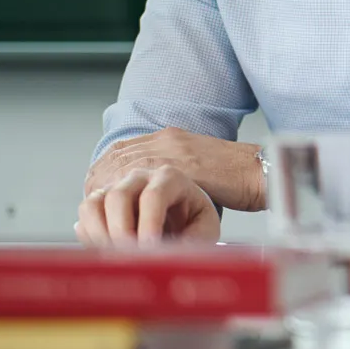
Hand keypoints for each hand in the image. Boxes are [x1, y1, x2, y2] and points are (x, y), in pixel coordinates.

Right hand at [77, 165, 222, 246]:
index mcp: (170, 178)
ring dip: (100, 234)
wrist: (179, 215)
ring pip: (93, 203)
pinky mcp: (100, 202)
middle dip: (121, 231)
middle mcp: (139, 177)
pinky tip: (106, 253)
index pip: (153, 196)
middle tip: (129, 257)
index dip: (149, 224)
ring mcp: (116, 187)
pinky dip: (90, 236)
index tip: (149, 250)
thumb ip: (195, 238)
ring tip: (115, 257)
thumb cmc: (193, 220)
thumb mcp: (205, 227)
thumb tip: (170, 255)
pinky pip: (85, 216)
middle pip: (118, 196)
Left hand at [88, 127, 264, 211]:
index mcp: (171, 137)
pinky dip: (128, 195)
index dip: (104, 167)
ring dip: (108, 188)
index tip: (94, 186)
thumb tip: (153, 193)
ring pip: (125, 165)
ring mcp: (174, 151)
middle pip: (118, 155)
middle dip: (98, 178)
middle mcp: (167, 140)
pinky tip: (120, 211)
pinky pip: (143, 180)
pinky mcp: (182, 167)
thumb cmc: (237, 177)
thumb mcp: (200, 168)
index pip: (124, 148)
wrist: (261, 172)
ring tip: (99, 210)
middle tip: (88, 201)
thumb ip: (175, 172)